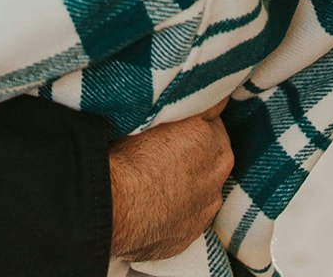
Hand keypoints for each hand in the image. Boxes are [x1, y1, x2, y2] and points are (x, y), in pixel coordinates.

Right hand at [109, 102, 233, 263]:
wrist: (116, 207)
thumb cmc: (134, 152)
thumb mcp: (163, 111)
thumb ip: (193, 104)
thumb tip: (216, 95)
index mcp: (216, 145)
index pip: (212, 122)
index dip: (192, 118)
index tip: (176, 118)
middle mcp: (217, 180)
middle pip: (210, 155)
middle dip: (192, 149)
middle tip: (162, 144)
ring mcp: (203, 212)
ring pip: (199, 187)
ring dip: (185, 179)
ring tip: (153, 173)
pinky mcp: (187, 237)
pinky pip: (185, 215)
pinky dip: (174, 206)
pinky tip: (151, 199)